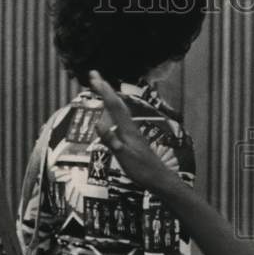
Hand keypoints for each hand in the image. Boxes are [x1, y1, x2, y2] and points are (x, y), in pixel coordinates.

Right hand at [90, 70, 179, 193]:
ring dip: (109, 97)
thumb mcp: (124, 157)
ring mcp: (132, 132)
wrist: (160, 179)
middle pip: (116, 103)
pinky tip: (113, 113)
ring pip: (119, 109)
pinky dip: (114, 110)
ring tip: (101, 88)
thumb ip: (111, 141)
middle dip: (105, 88)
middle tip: (94, 75)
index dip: (103, 90)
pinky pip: (121, 118)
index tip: (94, 76)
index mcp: (127, 129)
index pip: (113, 105)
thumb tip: (98, 124)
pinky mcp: (133, 138)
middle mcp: (130, 127)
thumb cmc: (142, 170)